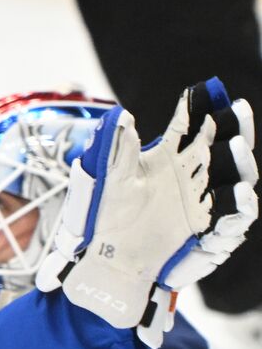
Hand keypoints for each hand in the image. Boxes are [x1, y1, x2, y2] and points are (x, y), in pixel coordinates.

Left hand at [36, 78, 257, 348]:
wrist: (110, 256)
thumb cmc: (109, 216)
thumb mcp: (112, 181)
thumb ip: (119, 150)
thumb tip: (121, 116)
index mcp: (168, 158)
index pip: (190, 128)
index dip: (198, 109)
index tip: (203, 91)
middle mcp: (191, 175)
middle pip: (221, 146)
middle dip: (233, 127)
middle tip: (235, 110)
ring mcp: (202, 200)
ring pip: (233, 178)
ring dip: (238, 163)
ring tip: (234, 148)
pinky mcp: (206, 227)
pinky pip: (230, 217)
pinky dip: (236, 206)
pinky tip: (236, 193)